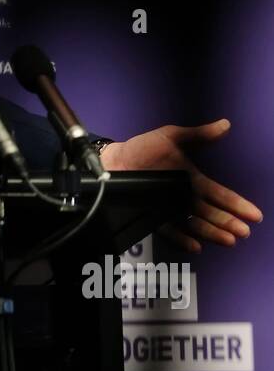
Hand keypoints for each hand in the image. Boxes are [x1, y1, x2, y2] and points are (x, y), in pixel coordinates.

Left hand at [101, 120, 262, 252]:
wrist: (114, 160)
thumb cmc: (143, 148)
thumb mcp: (171, 137)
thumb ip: (198, 135)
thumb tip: (226, 124)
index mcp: (192, 181)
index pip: (220, 194)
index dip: (237, 204)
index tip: (255, 215)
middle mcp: (184, 198)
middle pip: (211, 214)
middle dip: (228, 223)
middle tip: (243, 232)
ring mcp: (169, 209)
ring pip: (195, 225)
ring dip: (212, 233)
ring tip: (228, 240)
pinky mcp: (153, 217)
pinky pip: (170, 231)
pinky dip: (183, 239)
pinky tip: (196, 246)